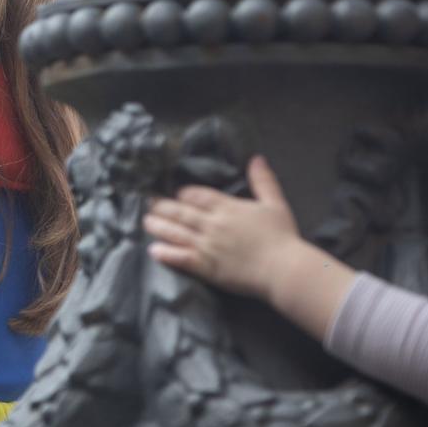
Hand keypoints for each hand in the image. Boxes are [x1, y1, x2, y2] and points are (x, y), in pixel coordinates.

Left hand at [145, 156, 301, 296]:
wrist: (281, 268)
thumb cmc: (281, 236)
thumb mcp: (275, 203)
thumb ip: (263, 180)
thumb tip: (256, 158)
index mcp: (227, 207)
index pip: (198, 195)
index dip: (184, 194)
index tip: (176, 194)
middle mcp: (212, 224)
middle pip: (181, 212)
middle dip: (163, 207)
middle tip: (148, 203)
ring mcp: (207, 246)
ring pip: (176, 233)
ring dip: (159, 226)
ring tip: (146, 222)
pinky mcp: (206, 267)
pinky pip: (180, 258)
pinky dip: (166, 253)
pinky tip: (154, 250)